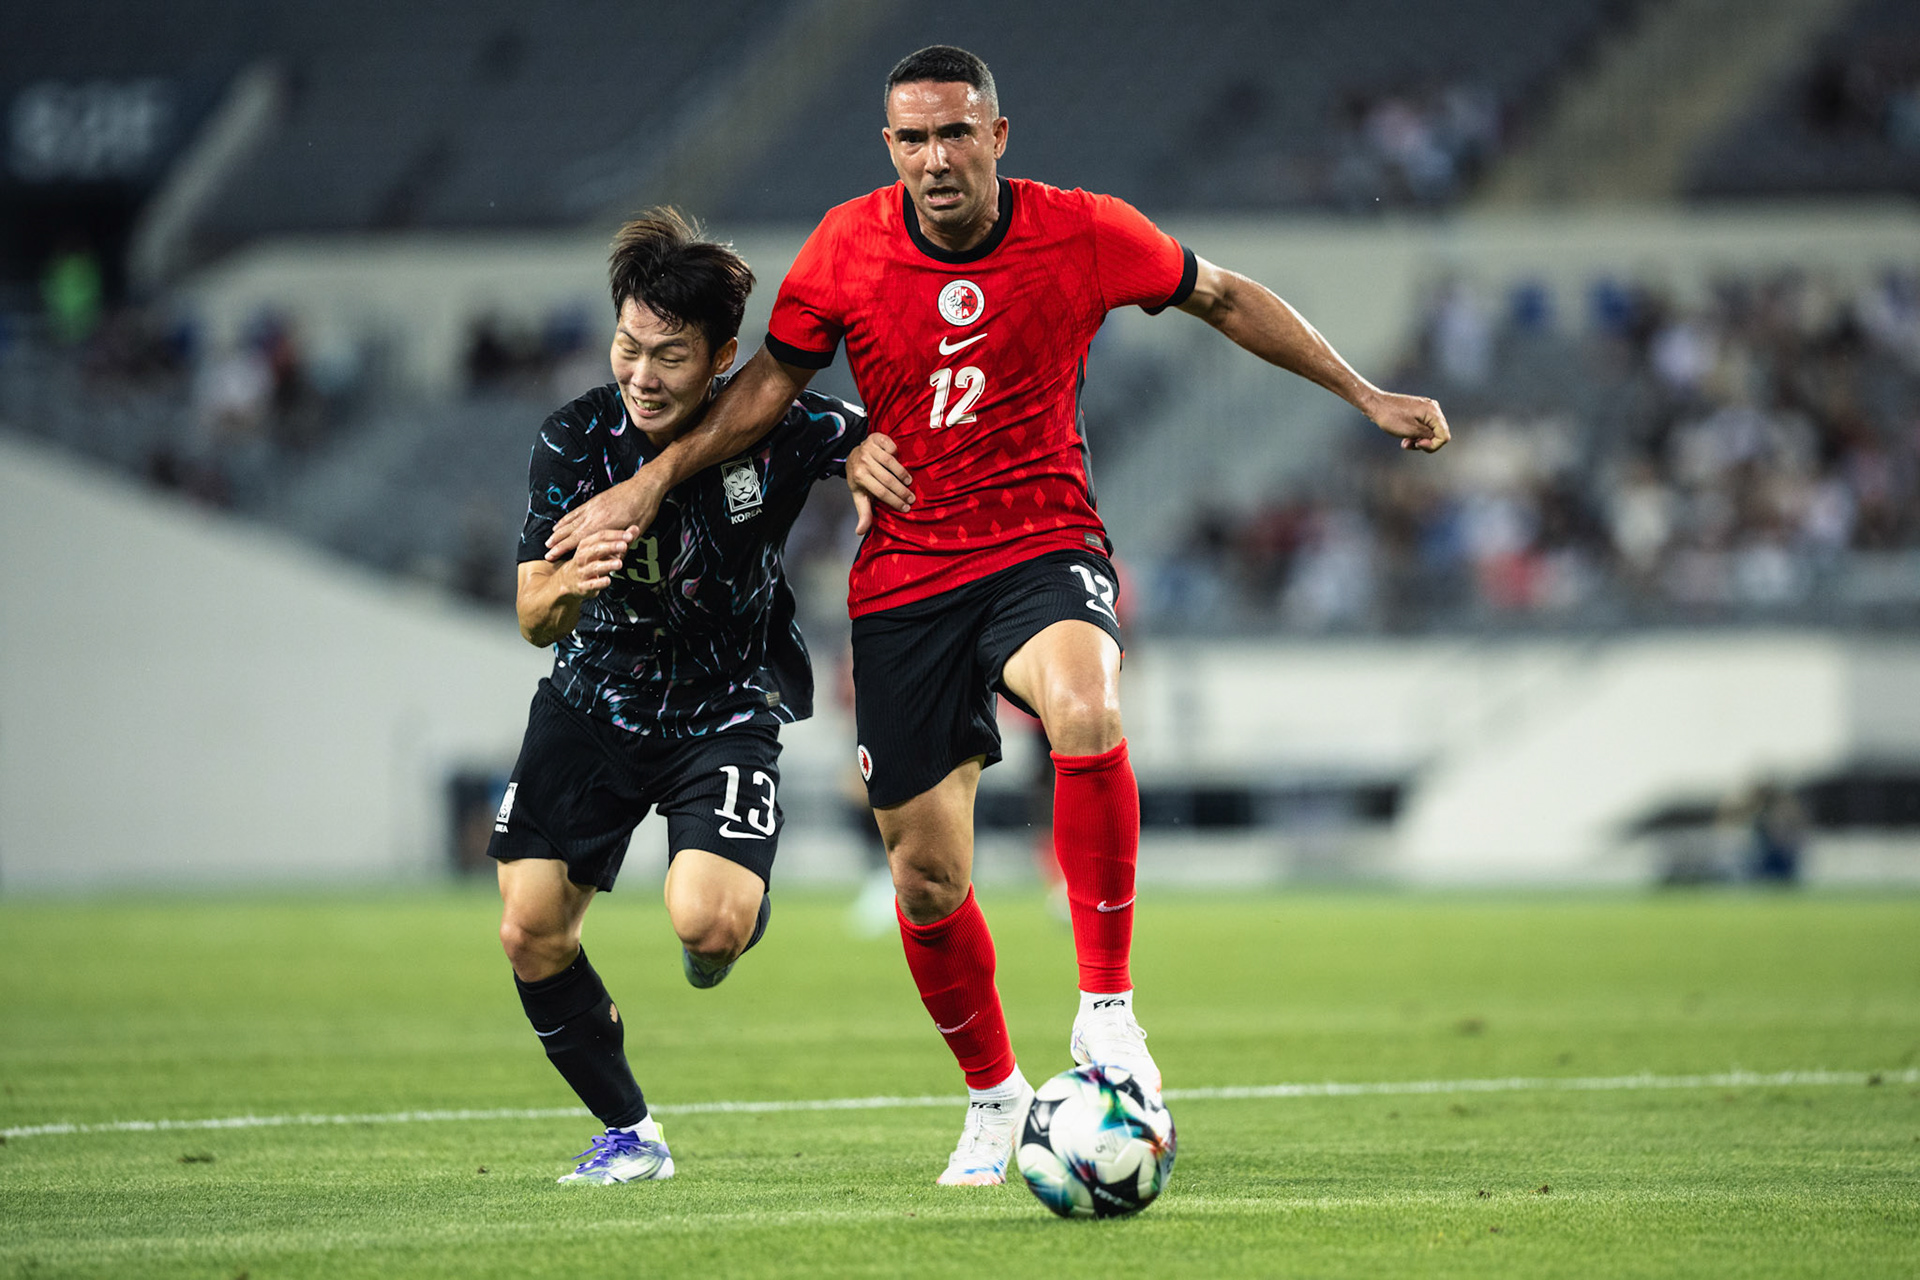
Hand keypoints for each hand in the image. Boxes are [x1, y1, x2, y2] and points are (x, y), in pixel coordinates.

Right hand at [546, 472, 665, 560]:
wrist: (645, 485)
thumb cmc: (644, 508)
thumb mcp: (636, 531)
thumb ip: (623, 545)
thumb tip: (616, 558)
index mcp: (602, 525)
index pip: (576, 540)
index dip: (562, 549)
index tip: (551, 555)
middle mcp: (593, 515)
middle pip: (570, 530)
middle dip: (556, 541)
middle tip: (546, 549)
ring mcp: (593, 506)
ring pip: (571, 520)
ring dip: (559, 529)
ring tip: (550, 537)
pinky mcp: (596, 500)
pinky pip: (577, 510)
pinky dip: (567, 517)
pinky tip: (563, 521)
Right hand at [557, 527, 638, 596]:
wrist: (568, 581)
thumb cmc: (589, 563)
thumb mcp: (603, 550)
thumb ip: (620, 540)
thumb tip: (635, 529)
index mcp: (586, 545)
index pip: (600, 536)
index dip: (615, 535)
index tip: (629, 535)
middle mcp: (582, 556)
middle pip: (596, 549)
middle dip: (610, 547)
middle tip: (624, 546)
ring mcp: (582, 571)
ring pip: (594, 567)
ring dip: (607, 565)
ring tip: (619, 563)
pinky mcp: (582, 586)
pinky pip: (591, 584)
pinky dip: (599, 583)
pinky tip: (608, 580)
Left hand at [846, 433, 910, 535]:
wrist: (852, 454)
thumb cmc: (860, 477)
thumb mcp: (859, 495)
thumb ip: (863, 513)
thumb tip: (860, 531)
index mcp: (859, 477)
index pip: (880, 492)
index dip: (894, 501)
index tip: (906, 508)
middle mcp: (863, 462)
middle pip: (887, 479)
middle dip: (902, 491)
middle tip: (912, 498)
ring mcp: (868, 448)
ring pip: (891, 462)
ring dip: (902, 473)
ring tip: (909, 482)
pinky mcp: (875, 438)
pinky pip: (890, 445)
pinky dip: (897, 452)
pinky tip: (901, 461)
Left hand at [1366, 391, 1450, 452]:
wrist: (1376, 404)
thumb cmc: (1390, 417)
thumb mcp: (1411, 430)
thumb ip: (1427, 436)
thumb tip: (1436, 439)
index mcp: (1433, 412)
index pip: (1444, 436)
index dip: (1432, 445)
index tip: (1417, 445)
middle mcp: (1433, 408)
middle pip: (1439, 434)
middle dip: (1425, 443)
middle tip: (1408, 444)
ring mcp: (1427, 409)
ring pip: (1430, 432)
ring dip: (1419, 441)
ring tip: (1405, 443)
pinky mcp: (1420, 411)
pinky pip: (1424, 427)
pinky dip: (1416, 435)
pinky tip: (1405, 439)